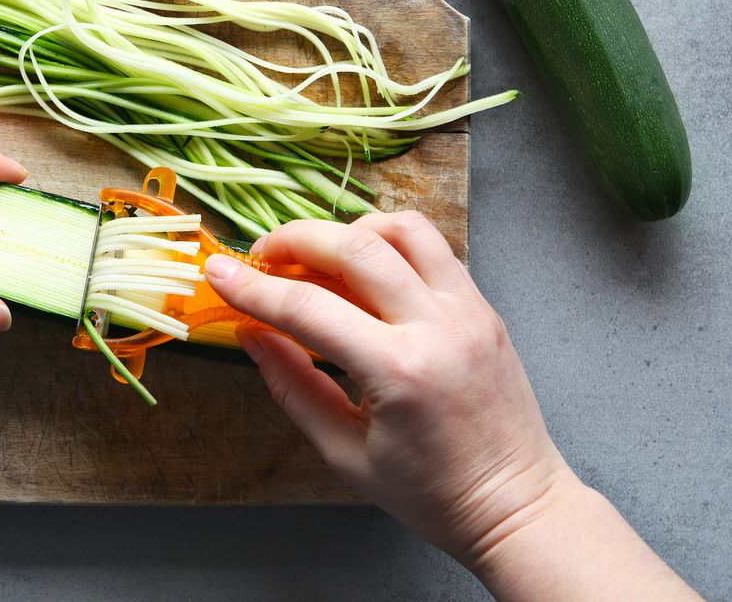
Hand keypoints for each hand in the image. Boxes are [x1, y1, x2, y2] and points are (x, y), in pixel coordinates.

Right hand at [204, 214, 570, 566]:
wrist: (515, 504)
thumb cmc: (428, 492)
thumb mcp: (343, 453)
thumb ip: (292, 386)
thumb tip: (250, 334)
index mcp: (398, 371)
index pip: (309, 307)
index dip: (253, 287)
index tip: (217, 273)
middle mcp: (437, 326)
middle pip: (355, 245)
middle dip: (295, 239)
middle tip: (262, 257)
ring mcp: (468, 309)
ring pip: (402, 228)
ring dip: (348, 229)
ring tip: (317, 258)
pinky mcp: (483, 306)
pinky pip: (432, 247)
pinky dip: (389, 243)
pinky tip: (364, 270)